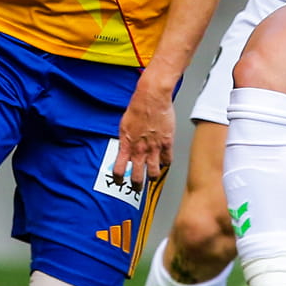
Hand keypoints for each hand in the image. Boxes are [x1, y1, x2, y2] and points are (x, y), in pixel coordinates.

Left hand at [112, 69, 174, 191]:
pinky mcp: (167, 143)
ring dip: (153, 177)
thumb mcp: (124, 125)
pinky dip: (165, 163)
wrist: (151, 97)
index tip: (119, 181)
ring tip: (153, 178)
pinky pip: (167, 160)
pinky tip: (164, 161)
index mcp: (126, 144)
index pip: (119, 169)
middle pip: (137, 177)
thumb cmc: (137, 107)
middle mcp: (139, 149)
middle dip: (136, 185)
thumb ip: (125, 140)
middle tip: (136, 188)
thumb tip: (125, 149)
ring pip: (154, 173)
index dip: (118, 178)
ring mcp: (154, 148)